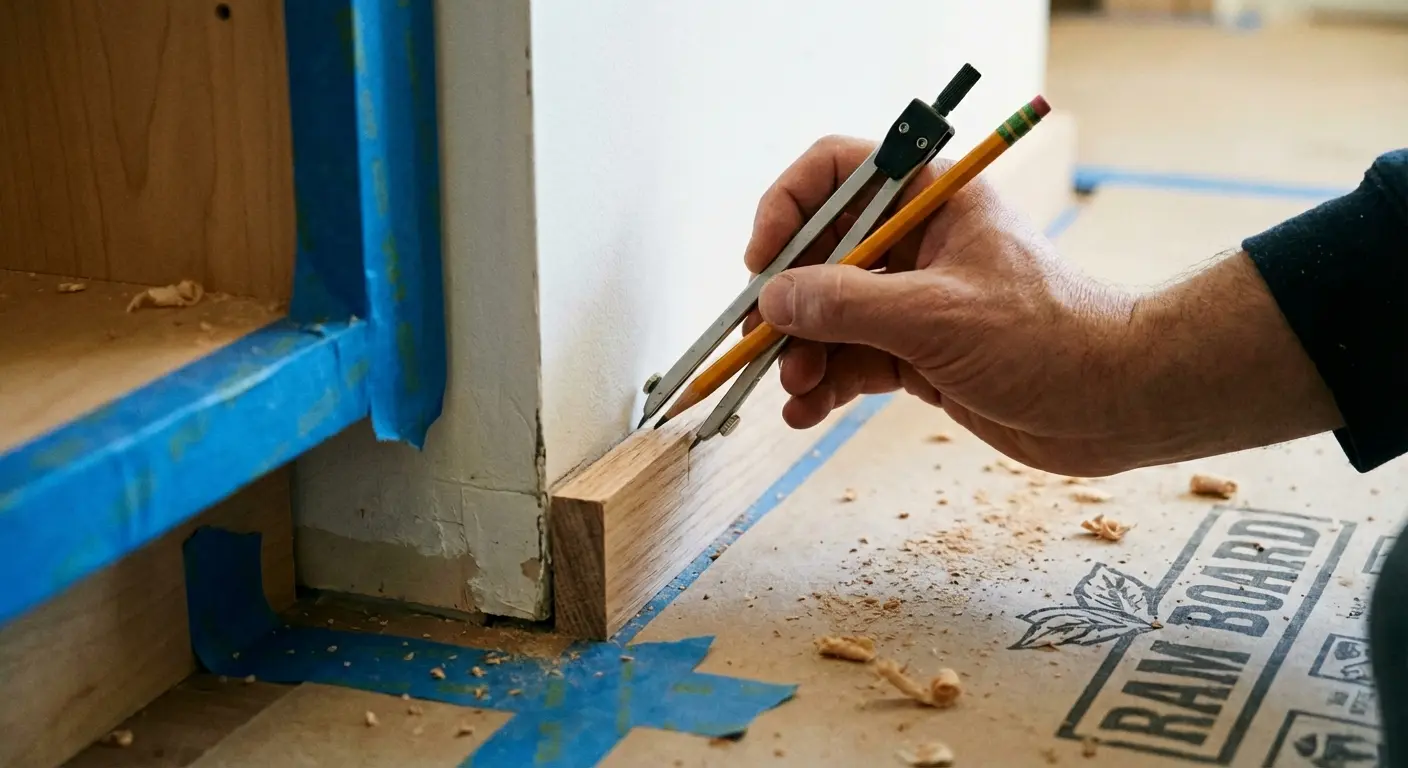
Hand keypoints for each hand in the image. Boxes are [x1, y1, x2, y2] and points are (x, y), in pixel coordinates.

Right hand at [743, 136, 1341, 475]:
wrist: (1116, 405)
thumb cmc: (1047, 340)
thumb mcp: (937, 316)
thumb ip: (848, 305)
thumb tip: (773, 299)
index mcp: (929, 201)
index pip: (836, 173)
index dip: (788, 208)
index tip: (765, 261)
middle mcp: (915, 243)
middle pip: (819, 253)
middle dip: (786, 301)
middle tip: (762, 345)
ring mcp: (913, 301)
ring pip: (829, 316)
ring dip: (800, 353)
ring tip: (793, 391)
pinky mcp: (917, 354)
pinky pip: (851, 361)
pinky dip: (823, 386)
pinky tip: (803, 415)